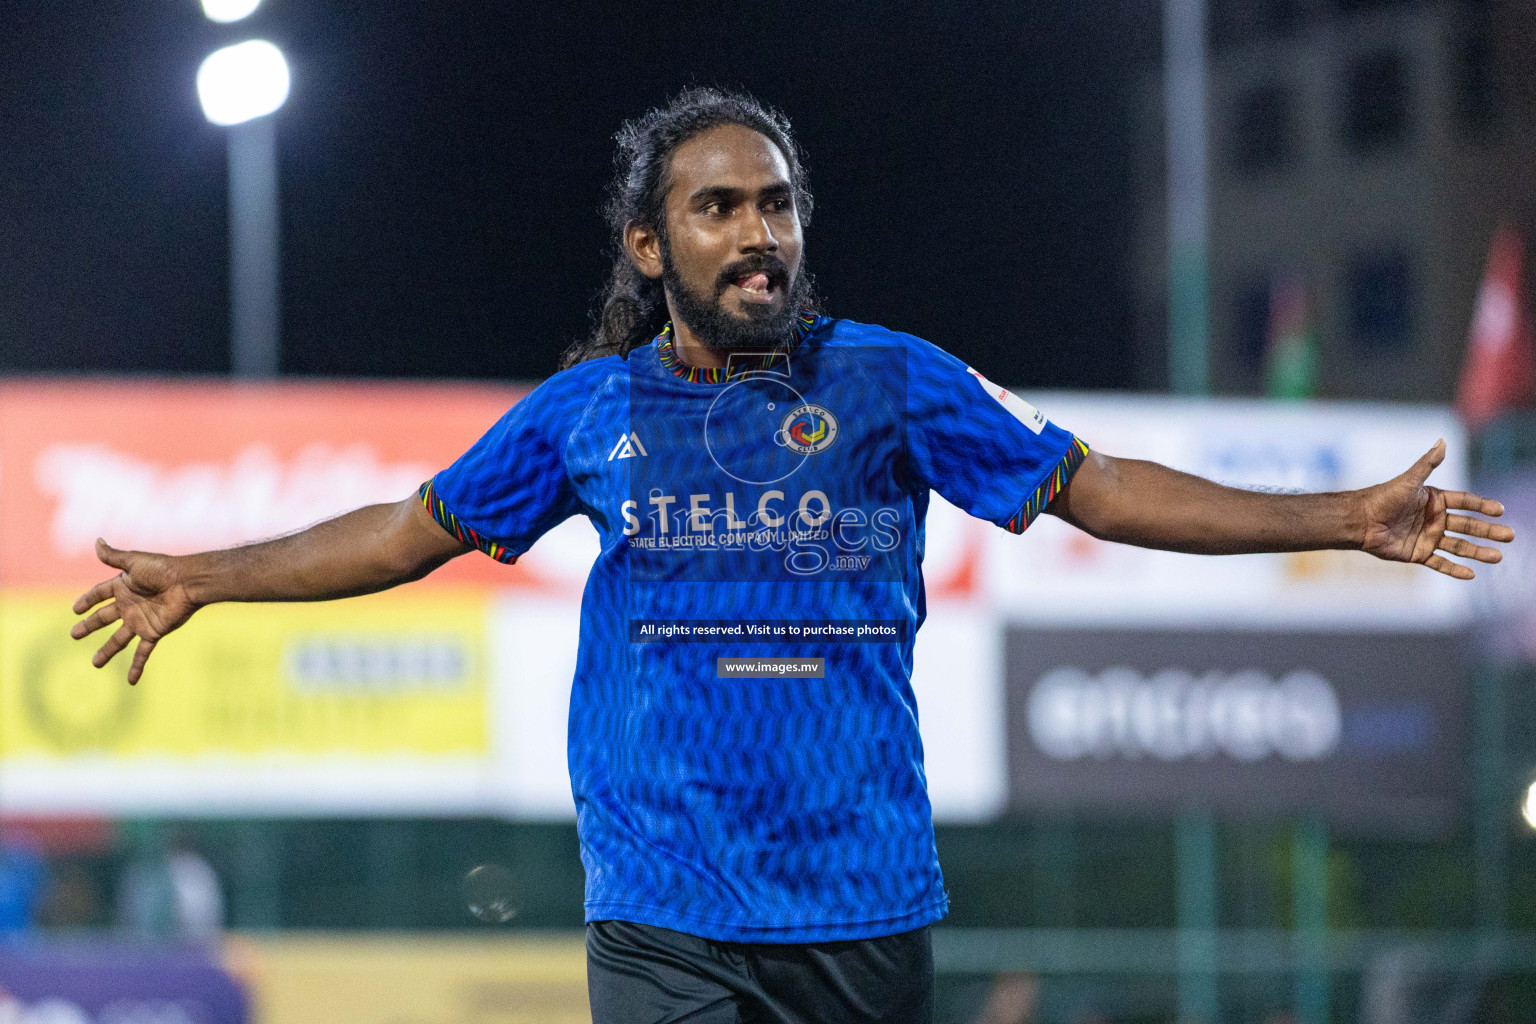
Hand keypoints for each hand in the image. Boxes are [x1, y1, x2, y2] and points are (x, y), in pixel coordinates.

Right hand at [70, 538, 200, 683]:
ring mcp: (141, 620)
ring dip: (107, 651)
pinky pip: (143, 652)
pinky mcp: (153, 632)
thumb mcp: (135, 562)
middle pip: (104, 618)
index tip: (75, 609)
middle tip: (74, 634)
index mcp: (124, 587)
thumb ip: (114, 556)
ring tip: (95, 663)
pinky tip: (131, 681)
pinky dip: (137, 666)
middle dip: (89, 626)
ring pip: (119, 639)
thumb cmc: (163, 569)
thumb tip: (97, 541)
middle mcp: (130, 605)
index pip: (99, 594)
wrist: (188, 583)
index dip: (87, 600)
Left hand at [1360, 439, 1514, 578]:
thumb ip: (1427, 464)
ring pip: (1459, 546)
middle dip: (1489, 531)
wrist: (1360, 521)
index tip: (1500, 510)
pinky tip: (1471, 574)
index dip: (1482, 506)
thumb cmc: (1382, 497)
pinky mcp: (1417, 554)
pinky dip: (1454, 569)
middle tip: (1510, 536)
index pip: (1465, 502)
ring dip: (1478, 552)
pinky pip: (1440, 563)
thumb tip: (1442, 440)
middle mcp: (1434, 519)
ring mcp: (1427, 537)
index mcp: (1434, 500)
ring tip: (1498, 557)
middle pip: (1468, 526)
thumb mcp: (1408, 481)